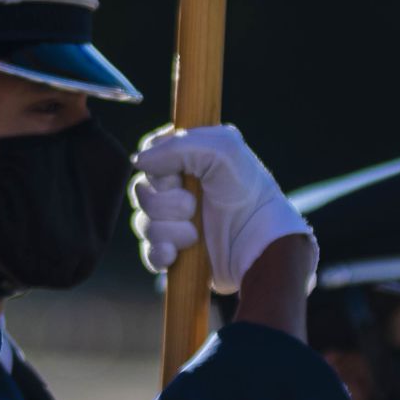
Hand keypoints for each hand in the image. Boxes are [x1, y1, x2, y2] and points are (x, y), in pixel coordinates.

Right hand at [129, 125, 311, 294]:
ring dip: (167, 229)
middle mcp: (181, 188)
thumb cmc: (248, 193)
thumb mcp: (223, 149)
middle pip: (141, 189)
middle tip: (192, 207)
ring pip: (142, 221)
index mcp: (191, 158)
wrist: (260, 246)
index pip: (149, 154)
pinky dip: (160, 253)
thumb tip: (139, 162)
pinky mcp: (176, 251)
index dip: (157, 167)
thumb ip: (177, 145)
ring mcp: (177, 221)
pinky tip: (176, 254)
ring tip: (194, 235)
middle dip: (164, 202)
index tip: (178, 175)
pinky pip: (149, 251)